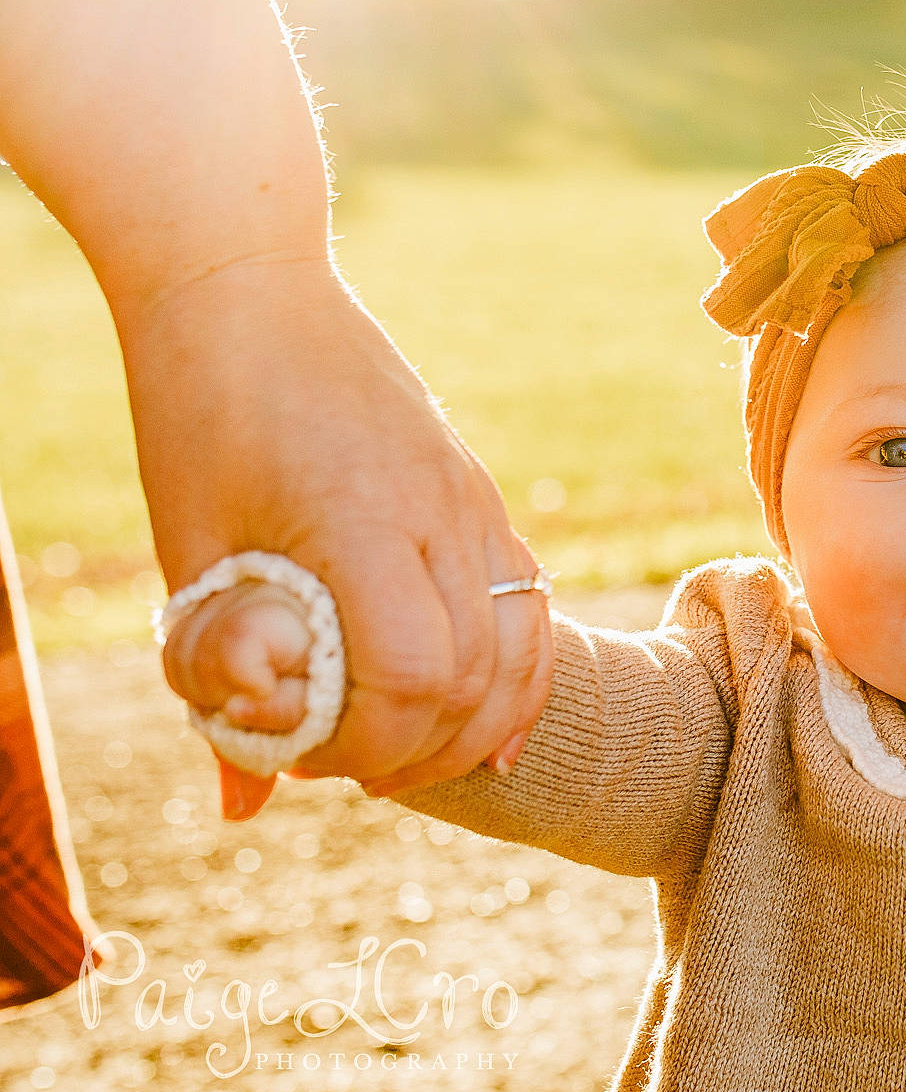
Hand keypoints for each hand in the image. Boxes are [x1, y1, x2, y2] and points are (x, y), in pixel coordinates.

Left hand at [125, 257, 552, 818]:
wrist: (250, 288)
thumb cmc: (202, 414)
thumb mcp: (189, 552)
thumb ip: (221, 675)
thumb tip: (245, 803)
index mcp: (361, 520)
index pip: (409, 675)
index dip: (368, 743)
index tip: (307, 758)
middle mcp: (440, 511)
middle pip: (474, 676)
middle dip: (421, 750)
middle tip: (352, 771)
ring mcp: (473, 499)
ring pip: (522, 644)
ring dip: (479, 721)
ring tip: (423, 760)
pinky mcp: (479, 494)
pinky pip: (529, 600)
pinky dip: (519, 672)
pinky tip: (493, 722)